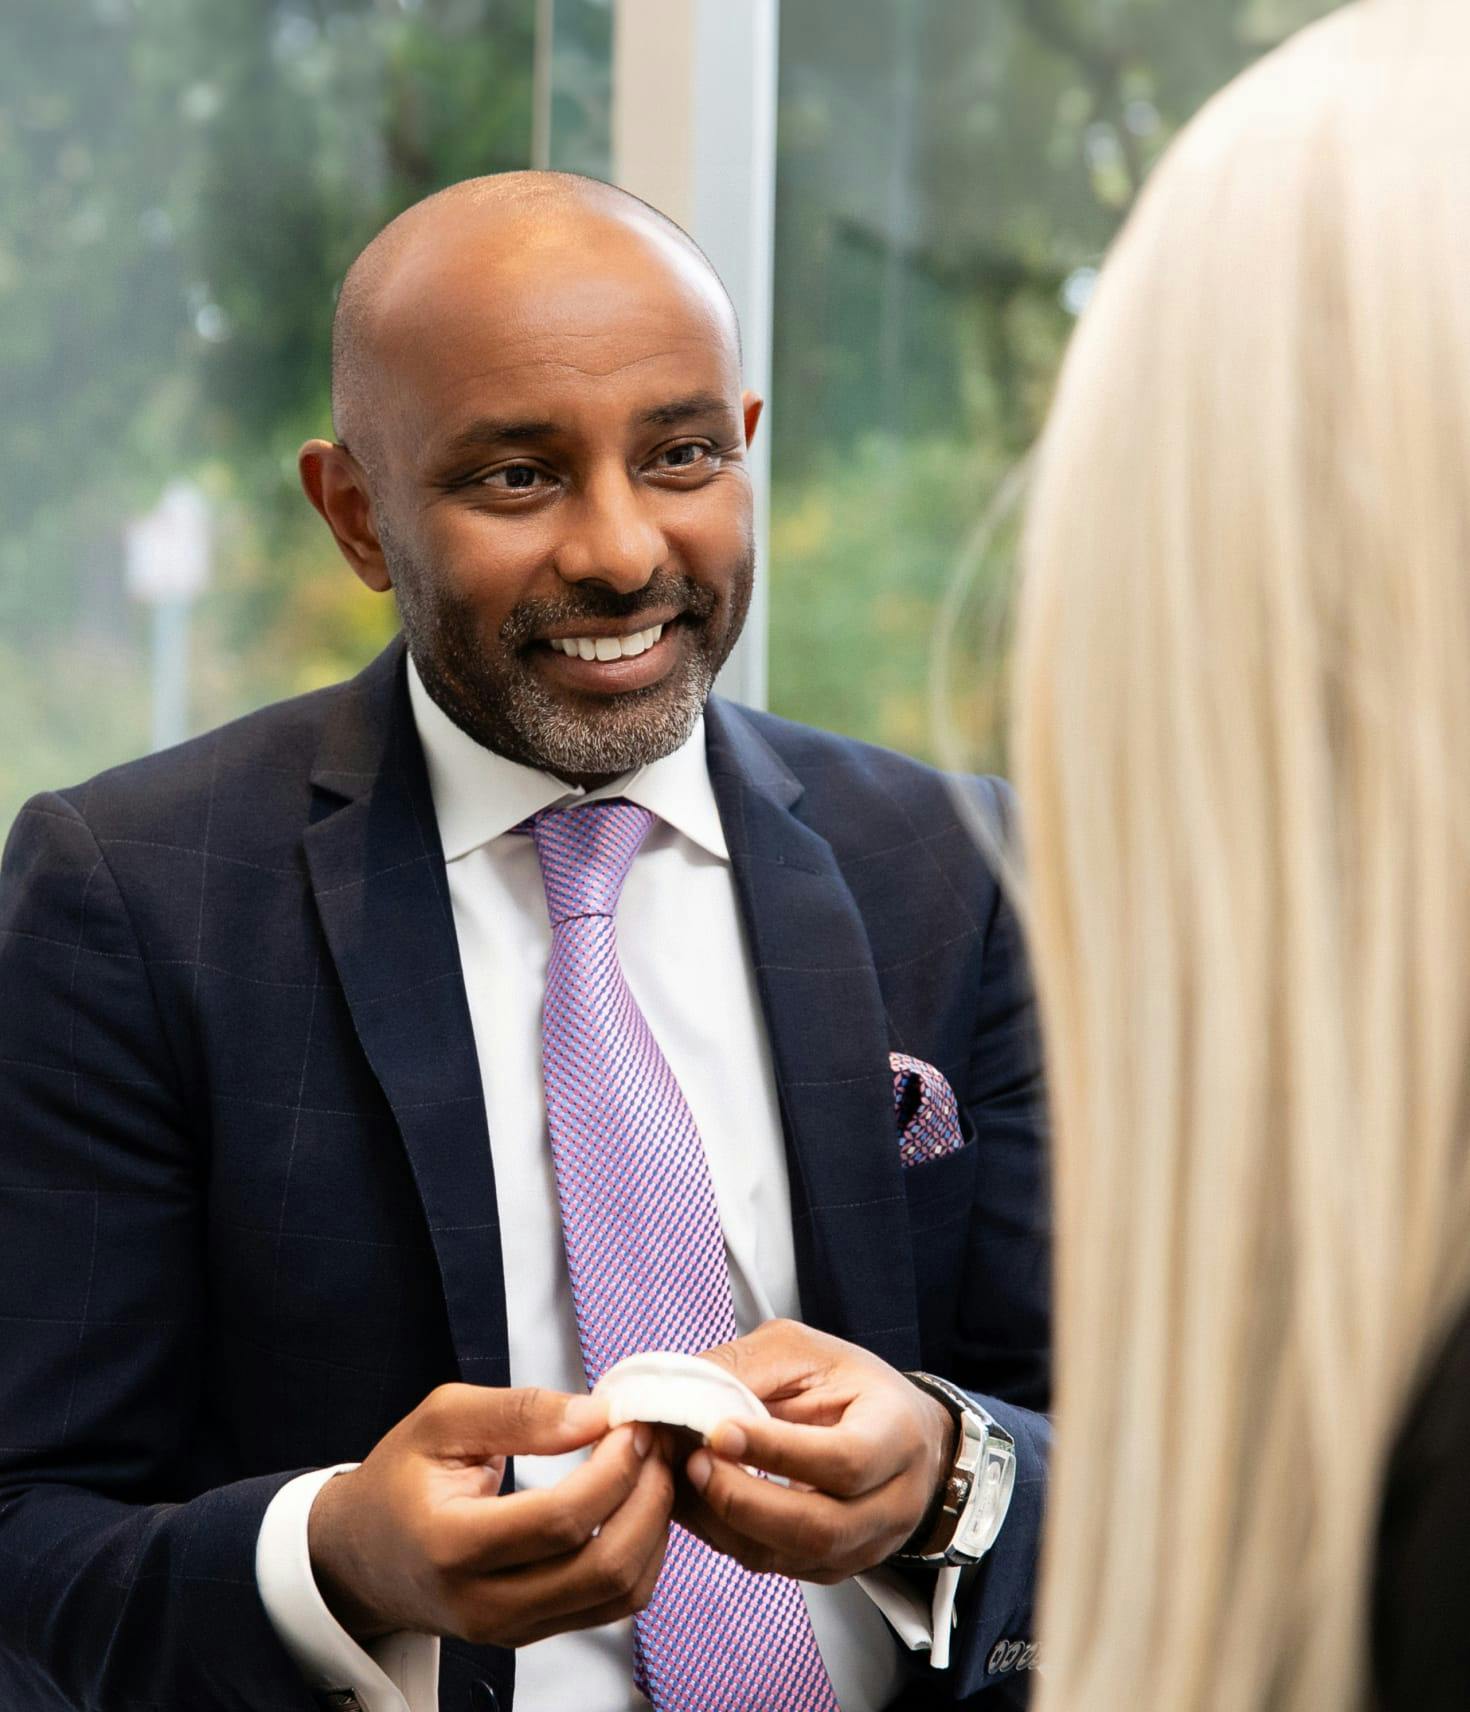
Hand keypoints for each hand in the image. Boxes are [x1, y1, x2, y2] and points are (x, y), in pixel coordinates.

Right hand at [307, 1382, 673, 1646]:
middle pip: (603, 1566)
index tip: (631, 1423)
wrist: (362, 1556)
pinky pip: (612, 1606)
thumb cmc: (400, 1479)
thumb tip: (594, 1415)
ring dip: (654, 1527)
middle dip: (648, 1496)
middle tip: (655, 1442)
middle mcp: (484, 1603)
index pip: (561, 1520)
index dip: (614, 1468)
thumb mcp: (442, 1419)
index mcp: (452, 1545)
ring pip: (619, 1594)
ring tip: (652, 1468)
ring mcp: (511, 1629)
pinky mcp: (532, 1633)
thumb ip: (519, 1411)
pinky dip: (642, 1554)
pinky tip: (635, 1505)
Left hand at [677, 1320, 954, 1583]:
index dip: (777, 1451)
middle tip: (694, 1463)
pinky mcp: (834, 1567)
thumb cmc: (852, 1385)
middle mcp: (893, 1502)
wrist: (900, 1433)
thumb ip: (750, 1368)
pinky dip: (727, 1536)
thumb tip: (686, 1396)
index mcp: (898, 1433)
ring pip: (791, 1558)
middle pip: (820, 1528)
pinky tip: (701, 1501)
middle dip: (743, 1501)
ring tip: (688, 1479)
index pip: (845, 1459)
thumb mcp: (806, 1351)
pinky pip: (775, 1565)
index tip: (721, 1431)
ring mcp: (867, 1545)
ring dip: (726, 1523)